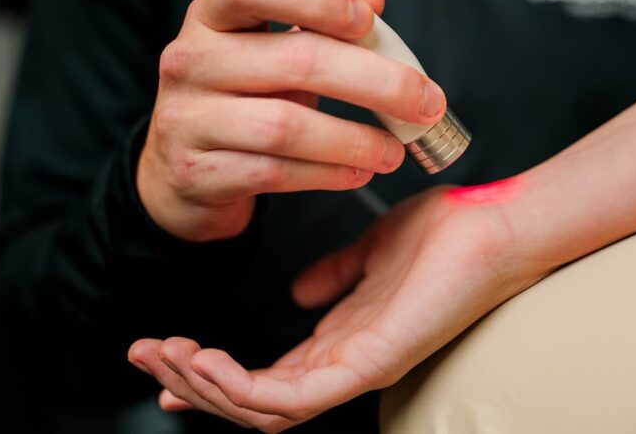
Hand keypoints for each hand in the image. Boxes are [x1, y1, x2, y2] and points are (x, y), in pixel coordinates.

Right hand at [128, 186, 545, 430]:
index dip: (207, 372)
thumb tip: (300, 291)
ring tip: (163, 354)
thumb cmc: (443, 237)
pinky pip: (292, 399)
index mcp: (341, 339)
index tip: (161, 354)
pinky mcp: (370, 364)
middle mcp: (343, 364)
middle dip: (189, 384)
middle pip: (251, 401)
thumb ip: (334, 276)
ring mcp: (356, 369)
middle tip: (144, 355)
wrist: (490, 224)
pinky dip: (240, 387)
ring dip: (202, 388)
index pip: (264, 375)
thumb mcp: (369, 254)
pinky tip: (204, 359)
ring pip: (261, 410)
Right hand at [136, 0, 447, 241]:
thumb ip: (322, 17)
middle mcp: (192, 59)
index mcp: (213, 14)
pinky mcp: (196, 173)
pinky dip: (329, 173)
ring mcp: (188, 118)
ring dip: (356, 138)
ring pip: (287, 125)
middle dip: (376, 81)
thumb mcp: (275, 47)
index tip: (368, 21)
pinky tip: (359, 171)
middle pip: (295, 60)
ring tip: (395, 149)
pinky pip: (276, 172)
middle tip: (424, 100)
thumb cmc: (243, 96)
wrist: (182, 170)